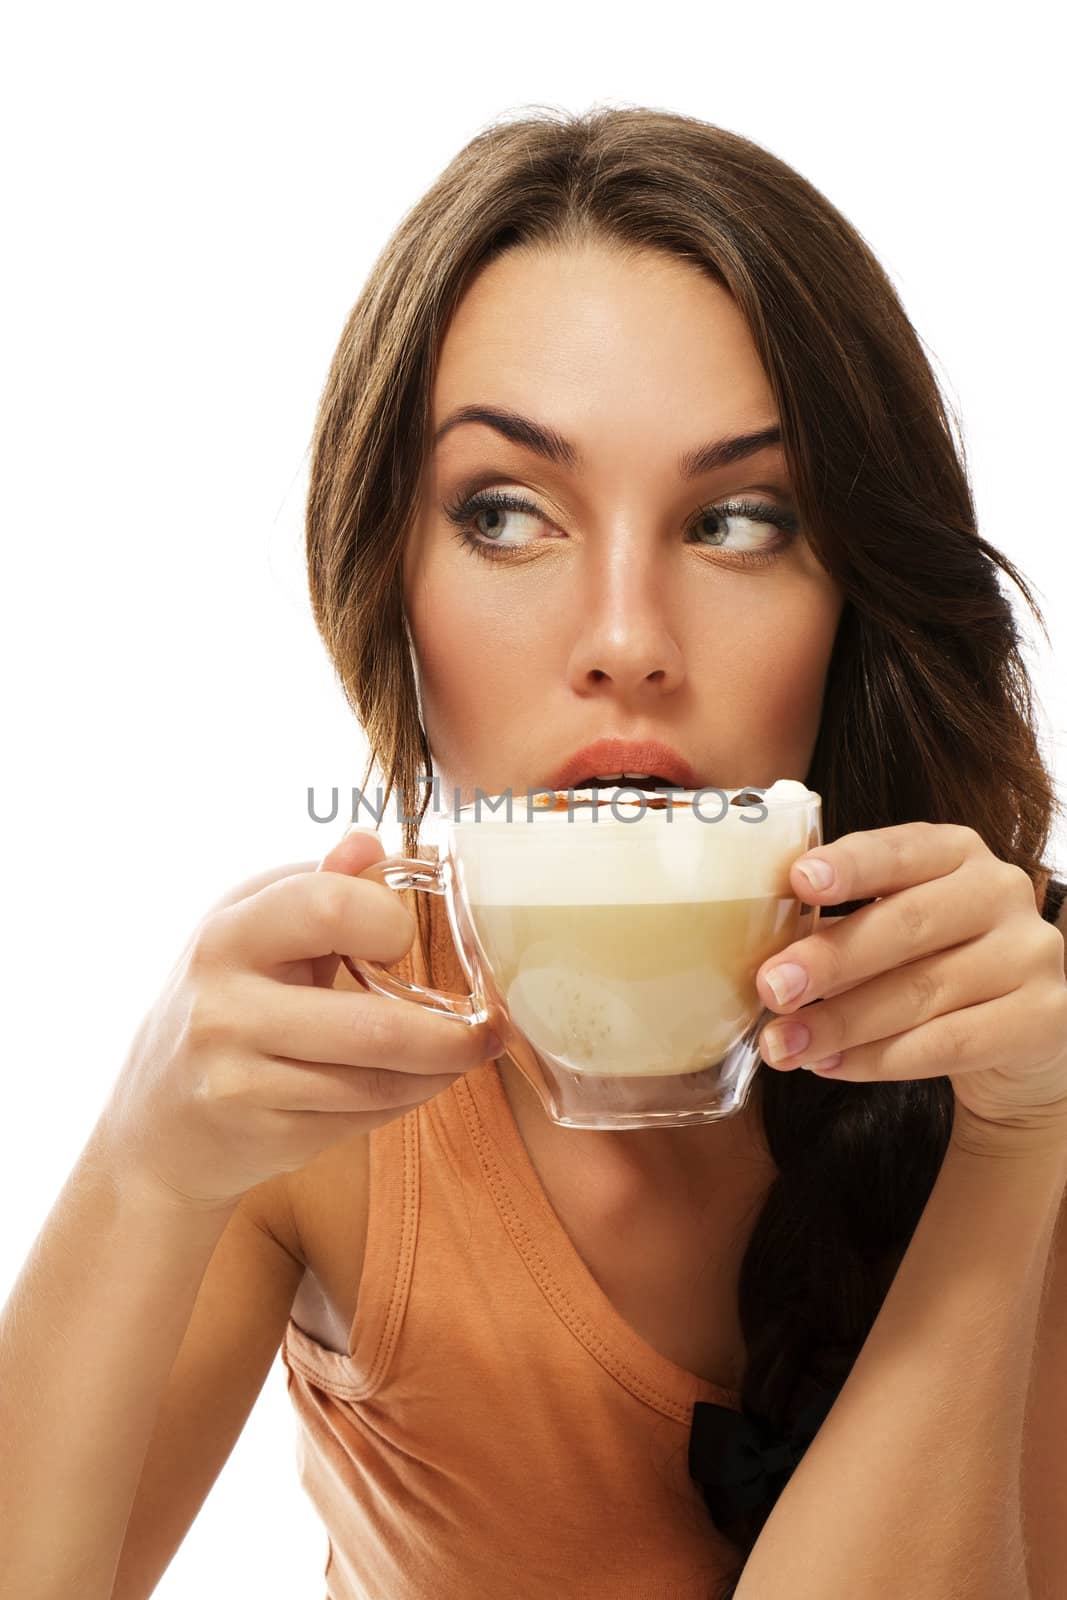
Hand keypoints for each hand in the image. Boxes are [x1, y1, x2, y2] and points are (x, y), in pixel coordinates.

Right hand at [95, 828, 502, 1211]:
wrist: (157, 1124)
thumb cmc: (226, 1004)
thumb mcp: (251, 932)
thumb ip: (315, 886)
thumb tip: (370, 842)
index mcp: (230, 932)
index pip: (329, 906)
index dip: (388, 921)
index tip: (403, 937)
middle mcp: (225, 1006)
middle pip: (373, 1025)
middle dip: (452, 1033)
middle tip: (491, 1027)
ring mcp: (238, 1077)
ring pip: (377, 1081)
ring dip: (439, 1071)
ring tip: (466, 1054)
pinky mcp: (260, 1133)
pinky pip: (361, 1116)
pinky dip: (406, 1099)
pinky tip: (419, 1082)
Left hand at [755, 823, 1066, 1143]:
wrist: (1017, 1032)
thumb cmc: (931, 964)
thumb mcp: (893, 927)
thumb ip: (840, 922)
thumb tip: (759, 949)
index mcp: (955, 850)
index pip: (898, 850)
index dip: (850, 865)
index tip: (798, 880)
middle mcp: (1001, 890)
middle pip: (907, 925)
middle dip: (829, 960)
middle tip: (770, 989)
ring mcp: (1031, 952)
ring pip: (922, 991)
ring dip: (841, 1023)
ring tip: (782, 1044)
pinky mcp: (1044, 1016)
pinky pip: (950, 1042)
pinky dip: (881, 1058)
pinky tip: (832, 1065)